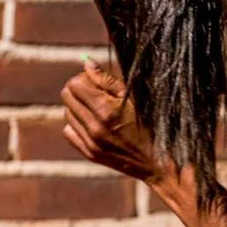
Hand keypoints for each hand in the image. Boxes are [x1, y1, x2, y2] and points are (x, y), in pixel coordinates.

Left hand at [60, 62, 170, 184]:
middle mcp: (94, 127)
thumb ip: (108, 81)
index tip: (97, 82)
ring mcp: (90, 142)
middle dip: (79, 90)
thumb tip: (86, 63)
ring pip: (67, 113)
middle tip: (97, 94)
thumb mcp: (136, 99)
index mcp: (106, 110)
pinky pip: (69, 131)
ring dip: (79, 107)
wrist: (160, 163)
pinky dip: (78, 125)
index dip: (85, 78)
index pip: (75, 84)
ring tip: (98, 110)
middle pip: (67, 96)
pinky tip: (94, 125)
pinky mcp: (89, 153)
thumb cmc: (154, 127)